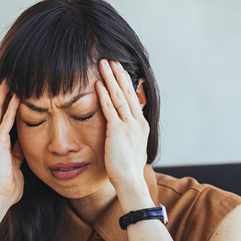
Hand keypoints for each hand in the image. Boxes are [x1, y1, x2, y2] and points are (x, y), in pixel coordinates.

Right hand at [0, 81, 23, 212]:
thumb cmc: (8, 187)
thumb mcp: (17, 165)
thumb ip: (19, 153)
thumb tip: (25, 144)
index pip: (2, 120)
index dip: (7, 105)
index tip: (14, 92)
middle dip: (3, 95)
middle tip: (9, 79)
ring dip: (5, 96)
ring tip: (10, 81)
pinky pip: (6, 123)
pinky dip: (12, 109)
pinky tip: (17, 97)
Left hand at [94, 59, 149, 208]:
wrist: (130, 181)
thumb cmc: (128, 169)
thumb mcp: (133, 147)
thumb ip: (130, 135)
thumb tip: (126, 130)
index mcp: (141, 125)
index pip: (134, 98)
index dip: (127, 83)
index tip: (121, 70)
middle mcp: (137, 122)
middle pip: (128, 92)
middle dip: (120, 75)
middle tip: (112, 59)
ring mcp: (129, 125)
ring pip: (119, 96)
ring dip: (111, 78)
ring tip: (104, 63)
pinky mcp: (117, 131)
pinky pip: (110, 109)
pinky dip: (104, 94)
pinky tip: (98, 83)